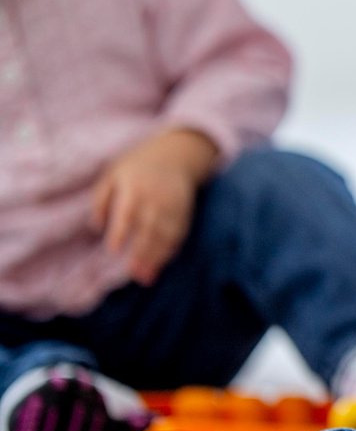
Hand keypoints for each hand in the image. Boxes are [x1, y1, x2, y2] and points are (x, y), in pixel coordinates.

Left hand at [88, 128, 216, 285]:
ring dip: (157, 257)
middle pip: (150, 228)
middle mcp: (156, 198)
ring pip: (166, 235)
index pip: (128, 212)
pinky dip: (170, 251)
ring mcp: (174, 205)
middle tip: (133, 274)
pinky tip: (160, 264)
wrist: (177, 154)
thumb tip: (96, 227)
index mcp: (135, 187)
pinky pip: (179, 234)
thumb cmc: (136, 167)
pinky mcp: (185, 212)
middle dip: (143, 252)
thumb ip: (101, 200)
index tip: (114, 250)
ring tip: (145, 277)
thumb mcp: (113, 175)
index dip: (122, 231)